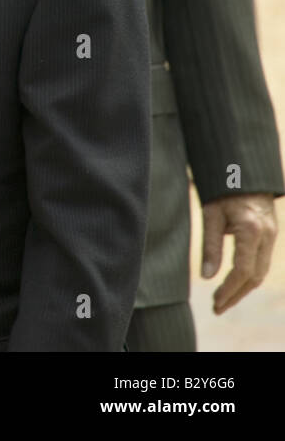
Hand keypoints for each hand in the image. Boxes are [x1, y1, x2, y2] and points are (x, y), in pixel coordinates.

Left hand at [200, 193, 276, 313]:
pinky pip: (262, 262)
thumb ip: (210, 246)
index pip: (243, 271)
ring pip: (261, 272)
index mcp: (251, 230)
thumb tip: (207, 277)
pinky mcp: (271, 235)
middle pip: (255, 277)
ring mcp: (272, 236)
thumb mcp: (210, 214)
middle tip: (217, 308)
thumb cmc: (222, 190)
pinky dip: (249, 276)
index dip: (229, 290)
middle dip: (236, 295)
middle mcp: (267, 236)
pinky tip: (234, 283)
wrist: (244, 171)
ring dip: (243, 289)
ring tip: (222, 300)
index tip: (215, 302)